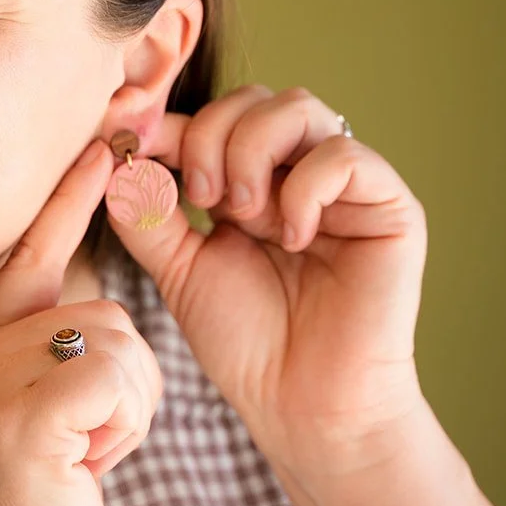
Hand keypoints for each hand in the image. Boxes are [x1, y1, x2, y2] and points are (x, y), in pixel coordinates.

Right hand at [0, 141, 162, 505]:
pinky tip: (89, 469)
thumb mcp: (40, 422)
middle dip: (126, 380)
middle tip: (90, 444)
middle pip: (103, 308)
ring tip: (87, 459)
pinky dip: (126, 427)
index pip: (30, 254)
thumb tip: (99, 311)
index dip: (68, 200)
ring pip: (119, 341)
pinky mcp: (22, 415)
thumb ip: (54, 360)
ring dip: (131, 410)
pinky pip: (116, 376)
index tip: (103, 143)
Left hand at [103, 85, 427, 473]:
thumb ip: (150, 213)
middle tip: (201, 199)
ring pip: (299, 109)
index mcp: (253, 184)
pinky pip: (345, 155)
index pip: (215, 119)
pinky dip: (304, 187)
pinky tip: (290, 236)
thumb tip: (115, 157)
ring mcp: (347, 187)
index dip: (170, 121)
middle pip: (256, 99)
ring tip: (240, 213)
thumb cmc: (247, 345)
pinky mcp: (390, 207)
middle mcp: (301, 174)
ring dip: (251, 152)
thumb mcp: (180, 269)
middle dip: (212, 137)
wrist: (302, 406)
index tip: (128, 137)